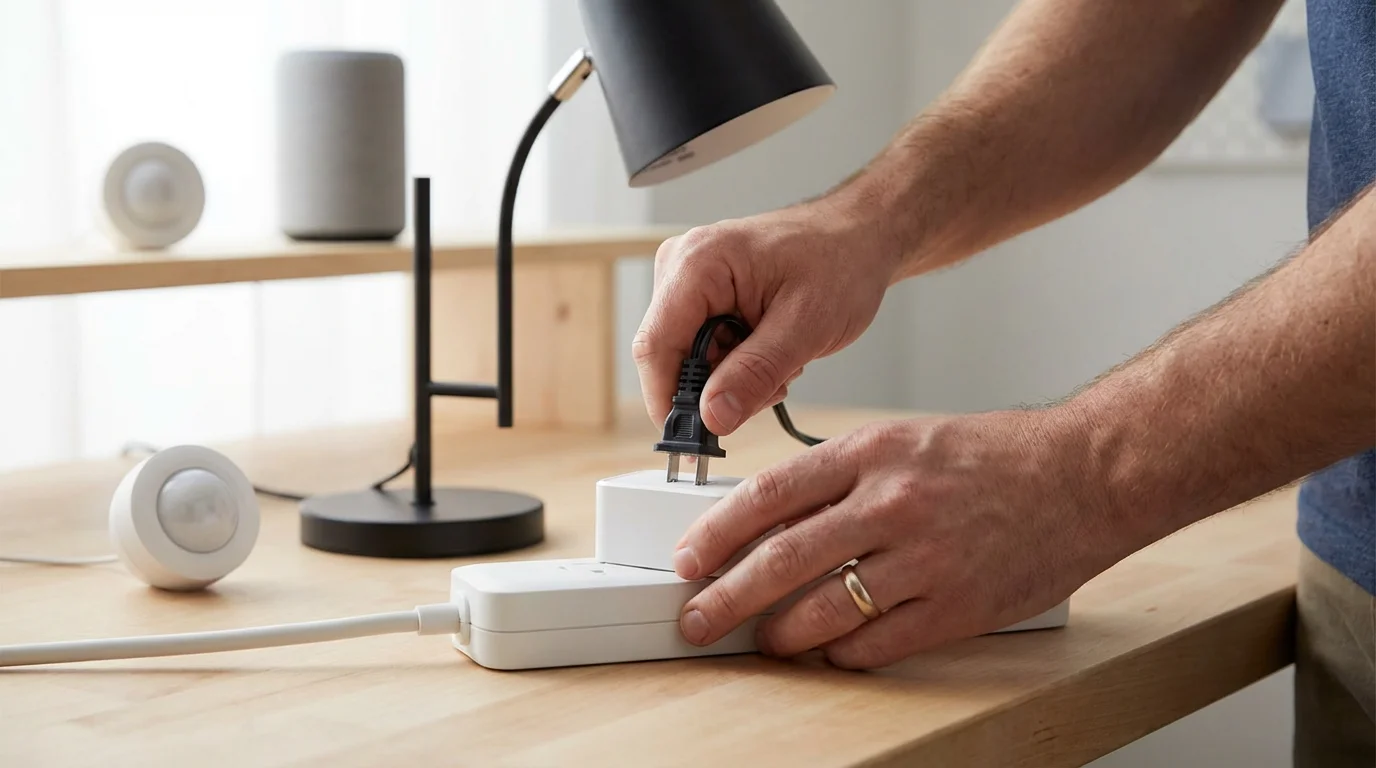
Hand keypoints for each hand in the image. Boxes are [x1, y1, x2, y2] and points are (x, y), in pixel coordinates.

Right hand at [634, 199, 897, 435]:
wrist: (859, 236)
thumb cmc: (841, 262)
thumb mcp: (806, 326)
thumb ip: (755, 373)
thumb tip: (712, 418)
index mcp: (698, 263)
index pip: (656, 347)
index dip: (668, 402)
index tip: (694, 444)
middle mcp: (680, 267)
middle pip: (671, 358)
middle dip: (716, 389)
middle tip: (773, 385)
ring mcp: (687, 281)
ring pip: (688, 360)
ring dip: (733, 379)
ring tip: (781, 360)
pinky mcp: (700, 295)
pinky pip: (702, 350)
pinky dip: (736, 365)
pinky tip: (771, 352)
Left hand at [671, 408, 1123, 668]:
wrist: (1086, 473)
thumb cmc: (995, 456)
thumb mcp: (907, 439)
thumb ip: (843, 476)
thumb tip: (775, 518)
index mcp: (872, 452)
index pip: (770, 494)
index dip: (717, 532)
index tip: (688, 558)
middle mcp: (892, 502)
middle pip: (783, 559)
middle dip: (727, 597)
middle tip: (697, 619)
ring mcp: (926, 556)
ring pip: (826, 609)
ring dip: (782, 634)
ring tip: (764, 643)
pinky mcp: (958, 605)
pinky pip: (880, 642)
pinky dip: (846, 654)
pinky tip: (833, 653)